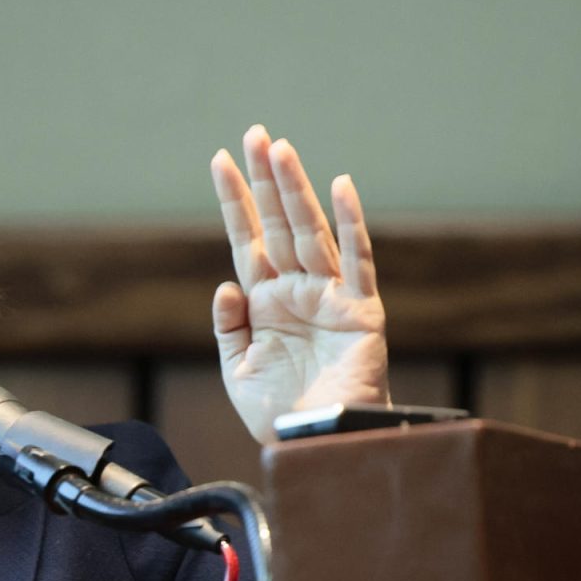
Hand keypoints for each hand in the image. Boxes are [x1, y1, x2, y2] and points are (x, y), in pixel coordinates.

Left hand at [210, 125, 389, 442]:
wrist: (312, 447)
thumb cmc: (279, 413)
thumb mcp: (237, 370)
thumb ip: (229, 326)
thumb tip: (226, 283)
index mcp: (265, 301)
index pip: (246, 238)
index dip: (234, 200)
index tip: (219, 160)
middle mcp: (297, 290)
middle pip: (278, 223)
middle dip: (266, 179)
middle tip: (255, 133)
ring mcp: (330, 297)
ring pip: (311, 231)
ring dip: (295, 189)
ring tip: (278, 148)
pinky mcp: (361, 312)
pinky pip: (357, 261)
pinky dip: (351, 223)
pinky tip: (341, 186)